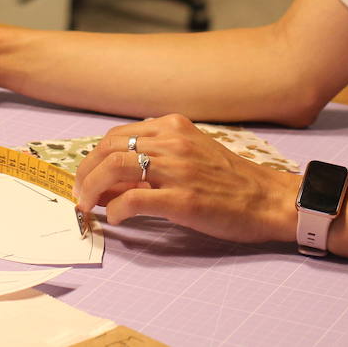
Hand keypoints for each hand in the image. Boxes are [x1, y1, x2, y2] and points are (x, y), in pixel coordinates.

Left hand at [74, 114, 299, 244]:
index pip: (116, 135)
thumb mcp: (192, 153)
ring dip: (92, 190)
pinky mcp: (182, 200)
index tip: (86, 176)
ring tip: (88, 207)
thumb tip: (115, 177)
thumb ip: (157, 156)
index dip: (94, 157)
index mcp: (172, 127)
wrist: (267, 198)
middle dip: (85, 173)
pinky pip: (132, 200)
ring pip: (114, 169)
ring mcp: (177, 170)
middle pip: (108, 149)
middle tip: (80, 194)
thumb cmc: (231, 180)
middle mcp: (172, 142)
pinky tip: (117, 220)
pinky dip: (116, 211)